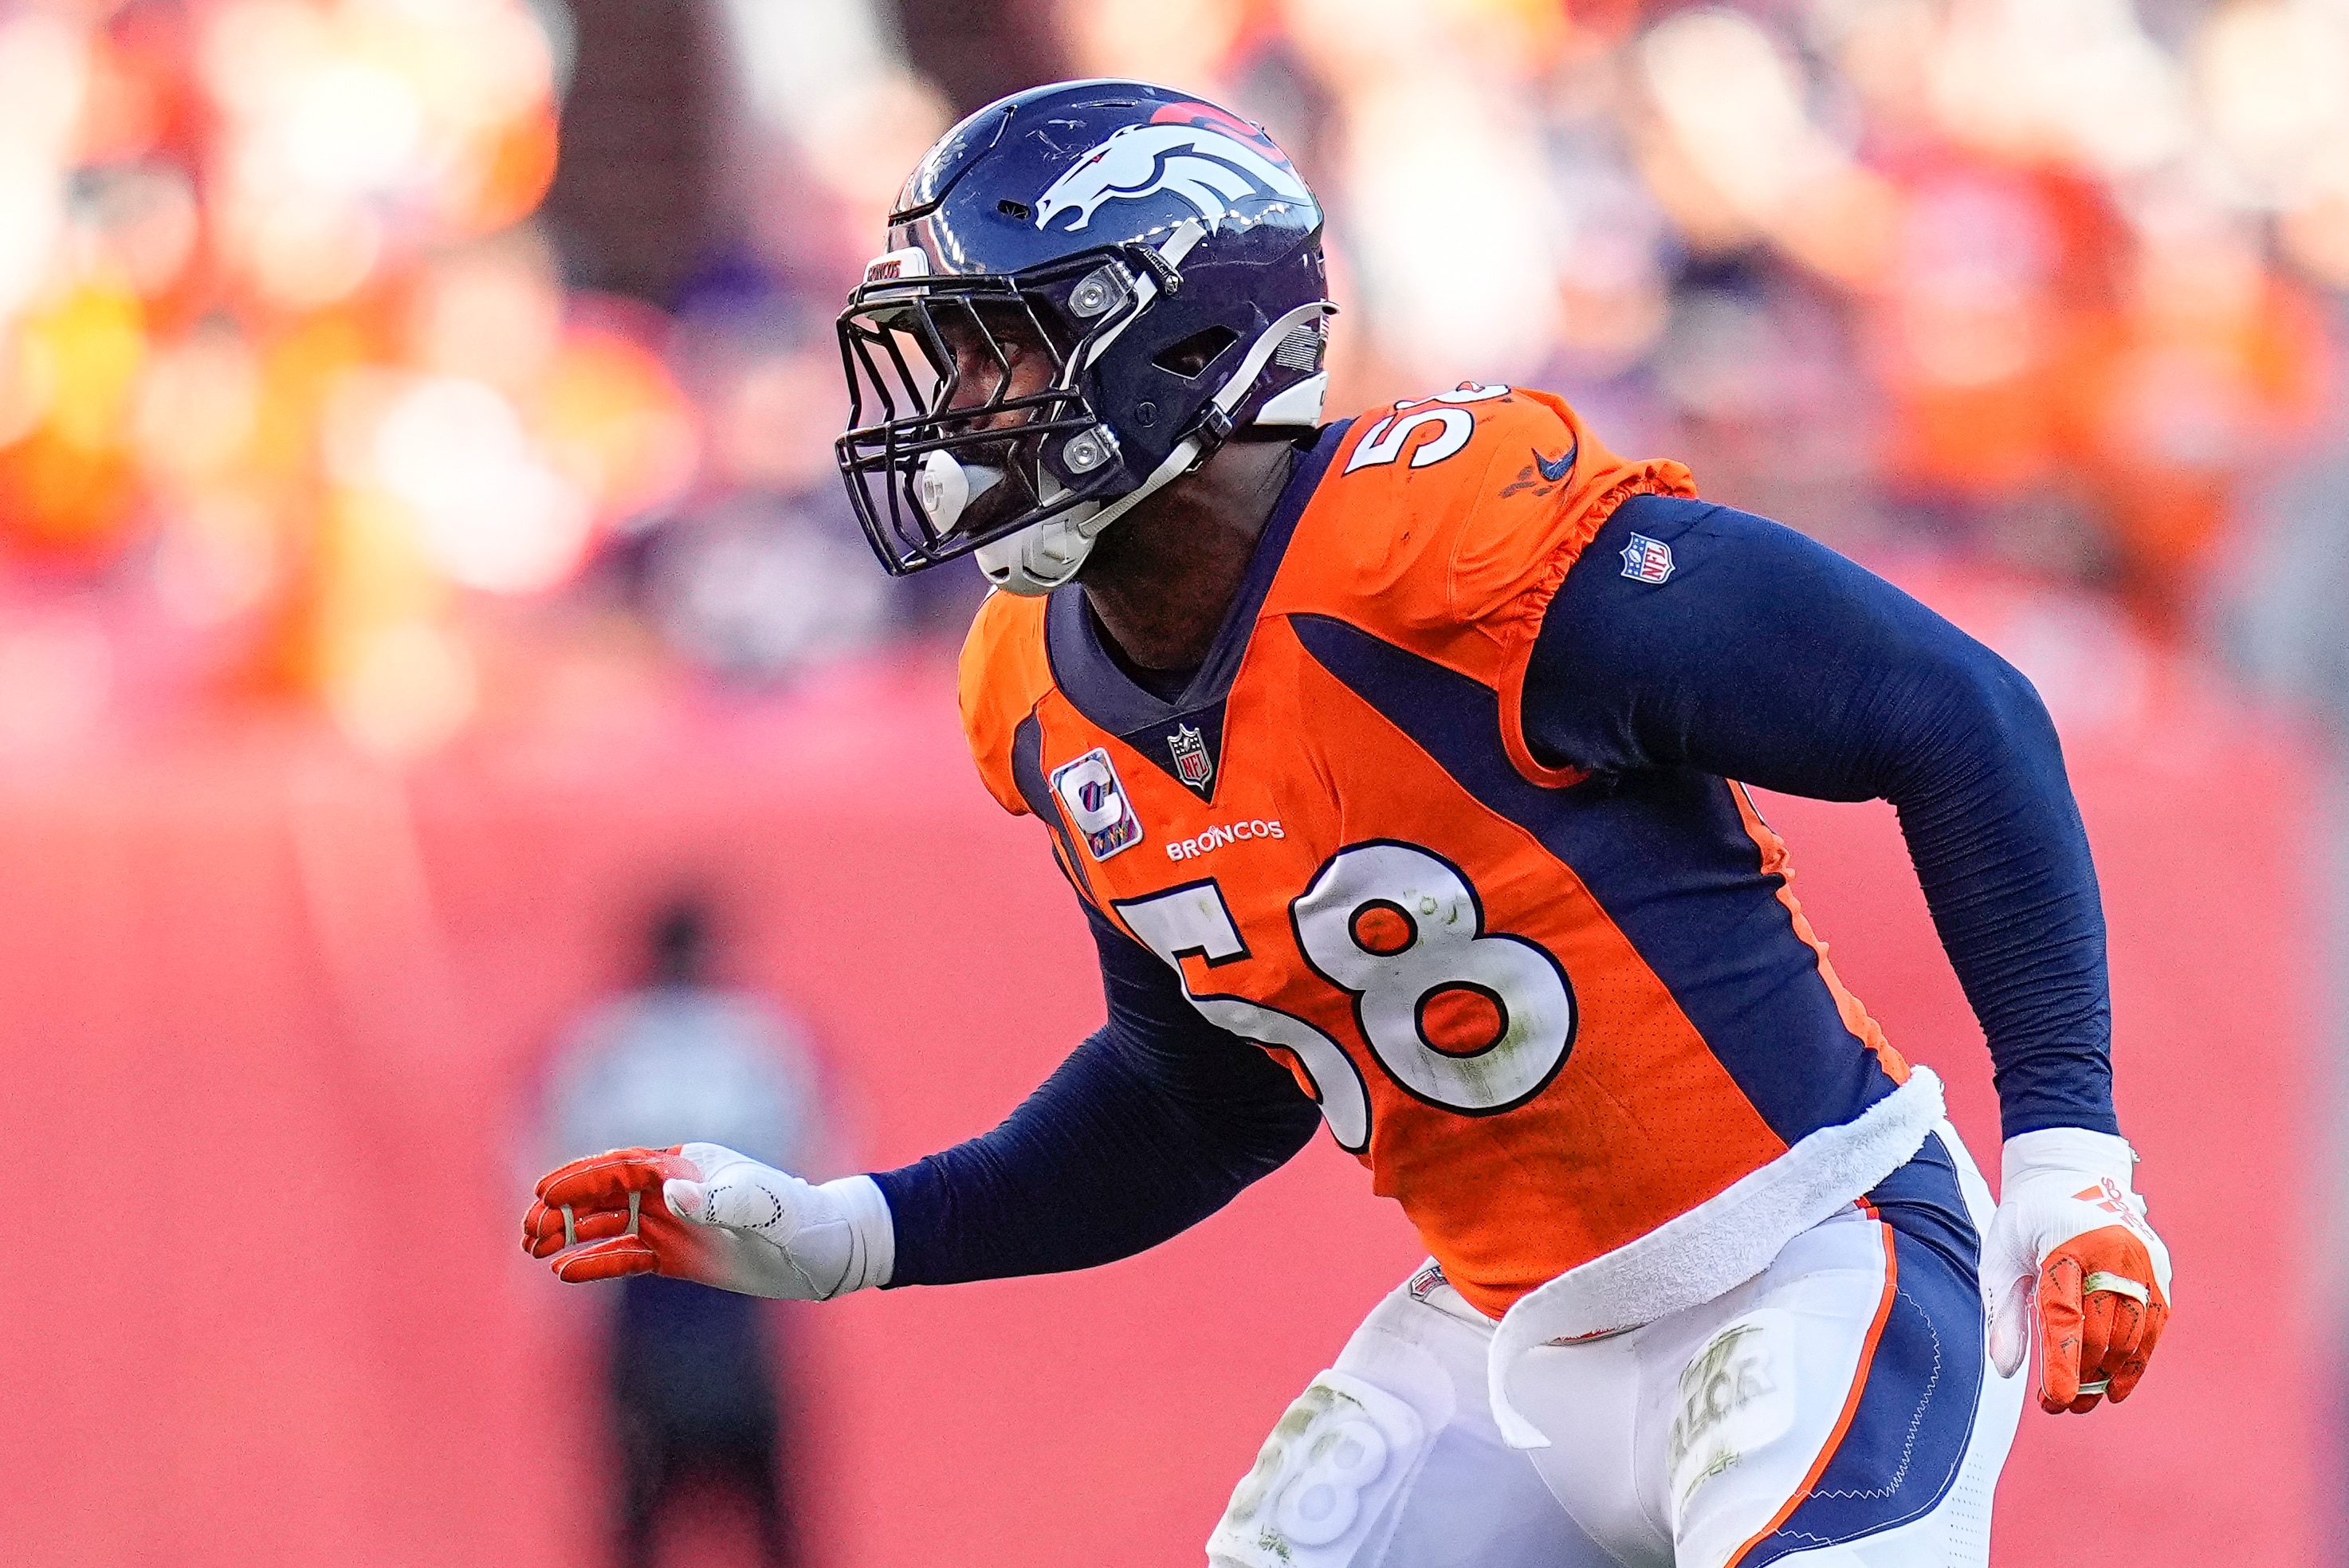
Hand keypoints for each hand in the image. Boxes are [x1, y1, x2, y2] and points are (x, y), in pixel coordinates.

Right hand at [520, 1142, 892, 1299]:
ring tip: (531, 1249)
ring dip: (570, 1234)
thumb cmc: (796, 1216)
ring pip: (607, 1225)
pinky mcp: (675, 1256)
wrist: (822, 1249)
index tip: (543, 1193)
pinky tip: (565, 1273)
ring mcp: (672, 1223)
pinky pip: (626, 1258)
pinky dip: (597, 1263)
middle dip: (563, 1208)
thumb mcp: (762, 1206)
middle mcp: (673, 1190)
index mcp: (688, 1164)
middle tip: (526, 1231)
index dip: (580, 1178)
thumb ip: (719, 1198)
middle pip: (604, 1195)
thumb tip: (671, 1192)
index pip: (621, 1167)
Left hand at [1980, 1128, 2171, 1413]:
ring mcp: (2143, 1261)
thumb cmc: (2027, 1218)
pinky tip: (2115, 1386)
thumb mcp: (2001, 1256)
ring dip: (2108, 1375)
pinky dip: (2137, 1359)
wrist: (2069, 1169)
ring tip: (2084, 1402)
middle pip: (2102, 1332)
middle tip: (2059, 1406)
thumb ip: (2003, 1313)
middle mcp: (2112, 1253)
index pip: (2065, 1316)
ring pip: (2132, 1335)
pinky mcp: (2159, 1269)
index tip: (2056, 1402)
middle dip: (2082, 1377)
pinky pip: (2153, 1324)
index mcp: (2066, 1246)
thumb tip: (2006, 1370)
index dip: (2062, 1363)